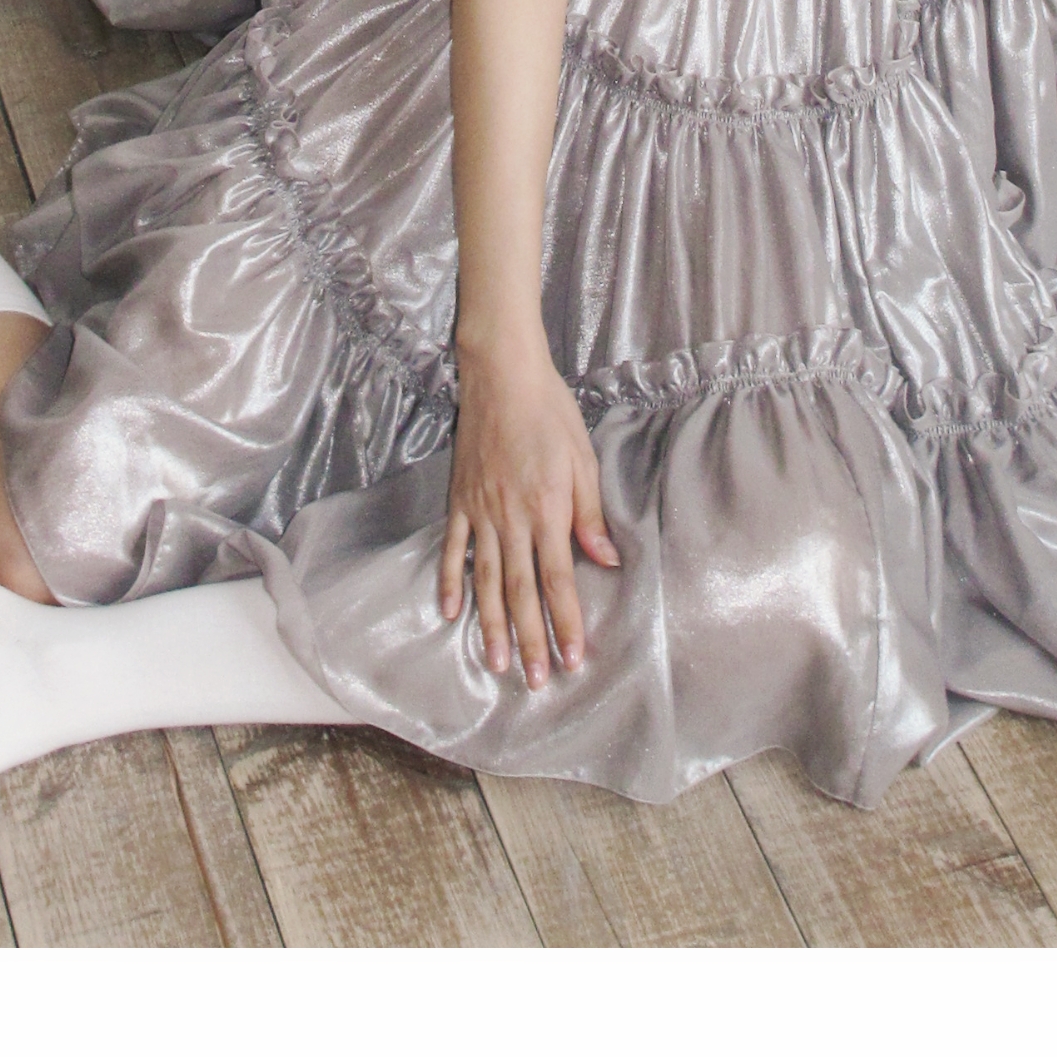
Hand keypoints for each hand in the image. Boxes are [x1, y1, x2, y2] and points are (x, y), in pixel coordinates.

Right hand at [438, 340, 620, 685]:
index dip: (567, 622)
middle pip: (521, 591)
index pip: (559, 579)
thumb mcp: (582, 458)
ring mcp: (481, 511)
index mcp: (547, 509)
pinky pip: (454, 549)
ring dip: (492, 625)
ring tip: (498, 664)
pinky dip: (450, 582)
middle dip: (532, 640)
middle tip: (538, 682)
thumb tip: (606, 561)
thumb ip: (590, 514)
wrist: (501, 373)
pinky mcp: (459, 500)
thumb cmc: (550, 412)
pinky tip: (451, 613)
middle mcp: (512, 518)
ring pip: (486, 580)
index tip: (575, 660)